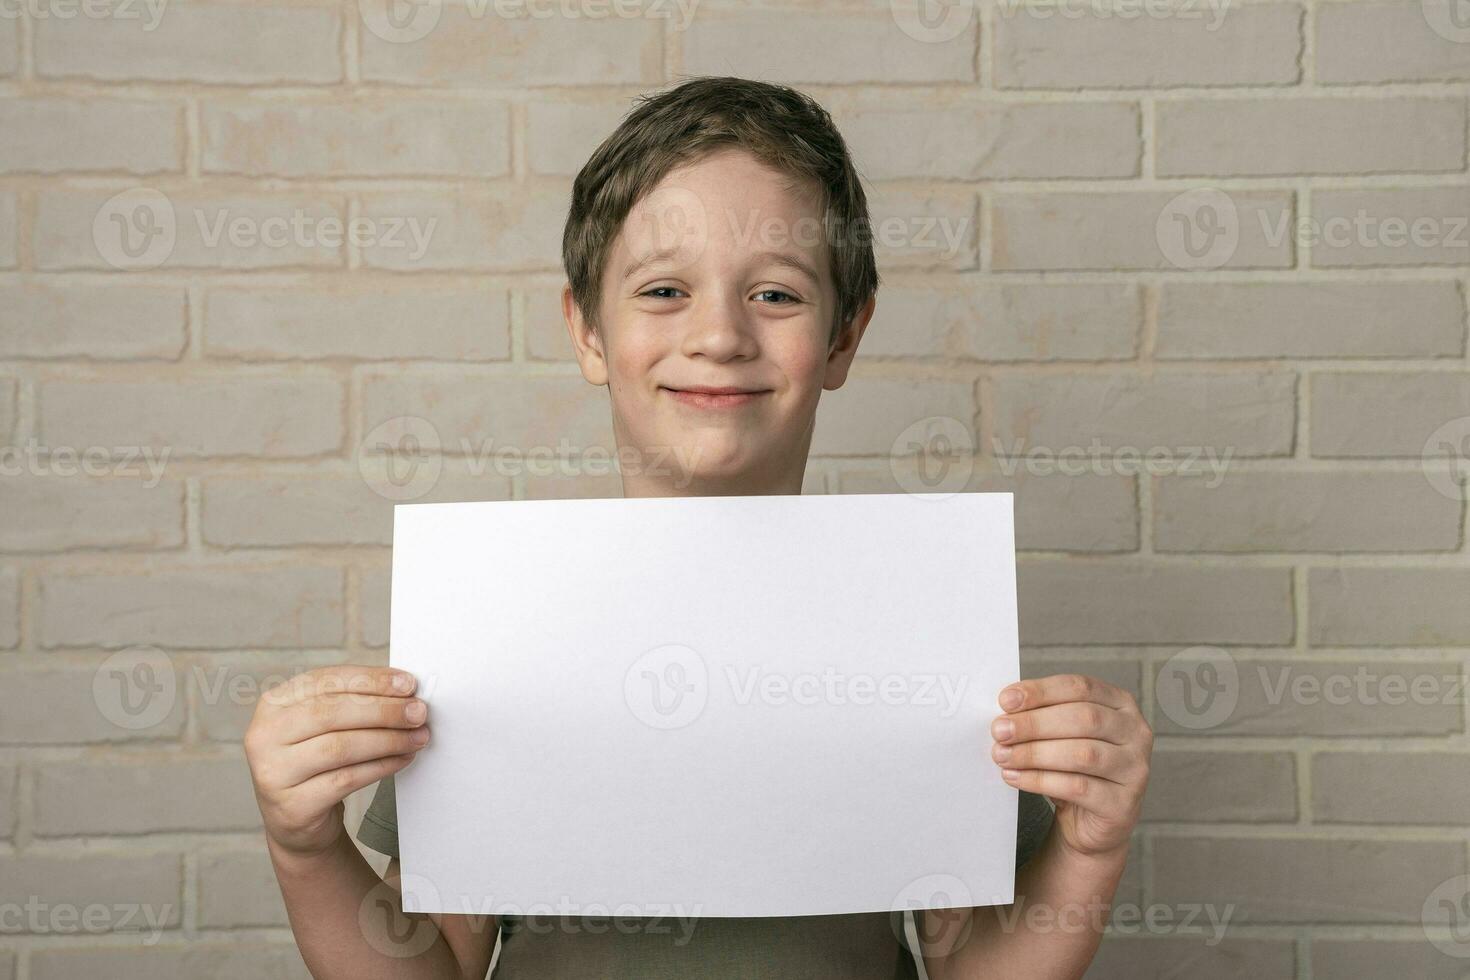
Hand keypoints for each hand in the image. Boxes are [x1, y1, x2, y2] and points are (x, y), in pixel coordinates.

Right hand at [245, 665, 428, 857]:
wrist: (295, 821)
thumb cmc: (315, 763)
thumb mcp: (321, 727)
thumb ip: (352, 703)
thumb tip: (405, 690)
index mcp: (273, 705)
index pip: (325, 681)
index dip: (370, 680)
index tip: (407, 683)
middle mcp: (264, 736)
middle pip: (332, 713)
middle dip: (383, 710)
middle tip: (418, 711)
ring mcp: (273, 772)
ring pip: (341, 746)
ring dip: (388, 739)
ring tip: (418, 737)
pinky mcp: (292, 804)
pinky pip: (346, 779)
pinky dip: (381, 766)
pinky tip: (402, 759)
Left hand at [990, 673, 1150, 859]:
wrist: (1088, 822)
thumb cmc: (1072, 767)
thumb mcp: (1060, 734)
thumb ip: (1041, 716)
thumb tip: (1005, 711)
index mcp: (1120, 703)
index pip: (1080, 688)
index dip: (1041, 691)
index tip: (1005, 700)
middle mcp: (1135, 732)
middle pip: (1083, 718)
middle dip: (1035, 723)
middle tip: (999, 730)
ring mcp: (1135, 769)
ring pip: (1082, 754)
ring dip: (1034, 753)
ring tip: (1002, 755)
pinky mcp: (1123, 803)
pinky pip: (1078, 787)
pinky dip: (1040, 780)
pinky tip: (1014, 777)